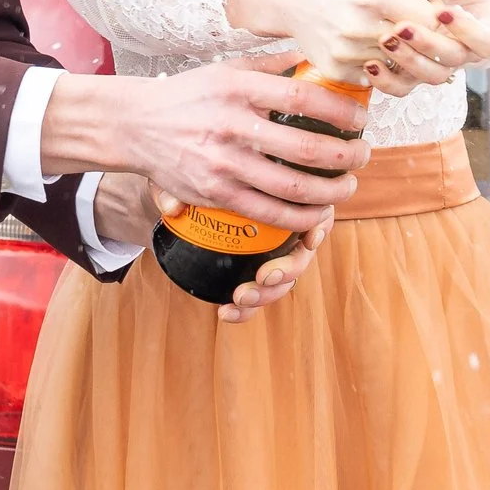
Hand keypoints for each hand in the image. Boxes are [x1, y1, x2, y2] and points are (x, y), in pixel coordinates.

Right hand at [42, 53, 371, 236]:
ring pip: (293, 188)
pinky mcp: (215, 193)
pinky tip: (319, 212)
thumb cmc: (189, 95)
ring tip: (348, 185)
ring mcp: (223, 164)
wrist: (135, 125)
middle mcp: (232, 126)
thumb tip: (316, 57)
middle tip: (363, 154)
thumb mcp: (228, 69)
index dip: (342, 111)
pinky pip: (268, 213)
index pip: (305, 99)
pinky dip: (301, 217)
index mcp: (239, 89)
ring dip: (332, 191)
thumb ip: (273, 64)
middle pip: (307, 149)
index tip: (361, 118)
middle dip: (347, 156)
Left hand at [98, 172, 326, 323]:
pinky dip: (246, 311)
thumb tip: (172, 207)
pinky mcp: (254, 273)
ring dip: (269, 294)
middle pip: (303, 253)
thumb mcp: (182, 176)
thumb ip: (174, 186)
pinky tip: (225, 313)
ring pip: (284, 280)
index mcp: (282, 195)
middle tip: (265, 276)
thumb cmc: (192, 177)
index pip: (314, 210)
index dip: (317, 228)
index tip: (308, 240)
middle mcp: (283, 226)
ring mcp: (271, 253)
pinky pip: (258, 295)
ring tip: (241, 297)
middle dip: (289, 269)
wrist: (179, 197)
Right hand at [225, 0, 438, 77]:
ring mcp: (345, 53)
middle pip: (416, 46)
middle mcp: (358, 27)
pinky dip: (383, 68)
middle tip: (426, 28)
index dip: (440, 17)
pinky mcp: (335, 70)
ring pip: (397, 65)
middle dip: (426, 38)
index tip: (438, 11)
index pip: (429, 19)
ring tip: (403, 37)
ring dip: (406, 55)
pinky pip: (376, 79)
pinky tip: (381, 49)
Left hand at [366, 0, 489, 96]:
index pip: (485, 41)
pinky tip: (370, 64)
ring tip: (385, 39)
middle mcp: (463, 52)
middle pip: (453, 60)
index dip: (466, 30)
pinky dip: (387, 81)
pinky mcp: (413, 75)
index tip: (442, 11)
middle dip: (428, 44)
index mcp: (482, 29)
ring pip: (430, 77)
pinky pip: (403, 88)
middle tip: (403, 27)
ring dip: (408, 61)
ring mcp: (438, 65)